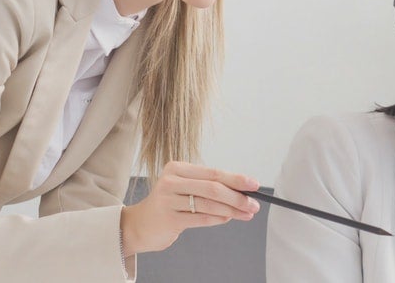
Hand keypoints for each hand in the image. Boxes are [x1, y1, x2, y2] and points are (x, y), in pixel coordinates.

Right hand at [120, 161, 260, 254]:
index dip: (236, 179)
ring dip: (232, 210)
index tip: (254, 185)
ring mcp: (168, 200)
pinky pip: (200, 218)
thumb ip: (209, 188)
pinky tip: (228, 219)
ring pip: (208, 204)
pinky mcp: (168, 219)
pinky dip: (218, 219)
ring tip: (246, 214)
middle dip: (237, 197)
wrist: (140, 225)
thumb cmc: (170, 204)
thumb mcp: (186, 189)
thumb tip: (242, 192)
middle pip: (212, 187)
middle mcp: (171, 181)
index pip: (212, 172)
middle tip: (254, 204)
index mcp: (177, 168)